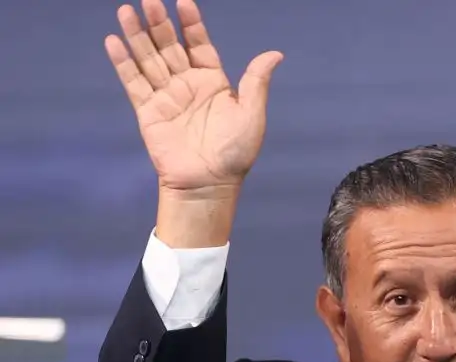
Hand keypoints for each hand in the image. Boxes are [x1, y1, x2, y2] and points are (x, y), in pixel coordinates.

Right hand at [105, 0, 281, 192]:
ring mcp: (166, 95)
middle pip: (170, 46)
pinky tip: (114, 40)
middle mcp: (187, 84)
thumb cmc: (234, 152)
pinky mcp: (147, 110)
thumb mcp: (251, 115)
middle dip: (160, 23)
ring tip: (127, 10)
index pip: (199, 45)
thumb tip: (275, 54)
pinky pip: (133, 82)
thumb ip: (256, 82)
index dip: (192, 24)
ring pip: (148, 58)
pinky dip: (123, 62)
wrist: (208, 183)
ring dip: (137, 35)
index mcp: (213, 82)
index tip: (184, 1)